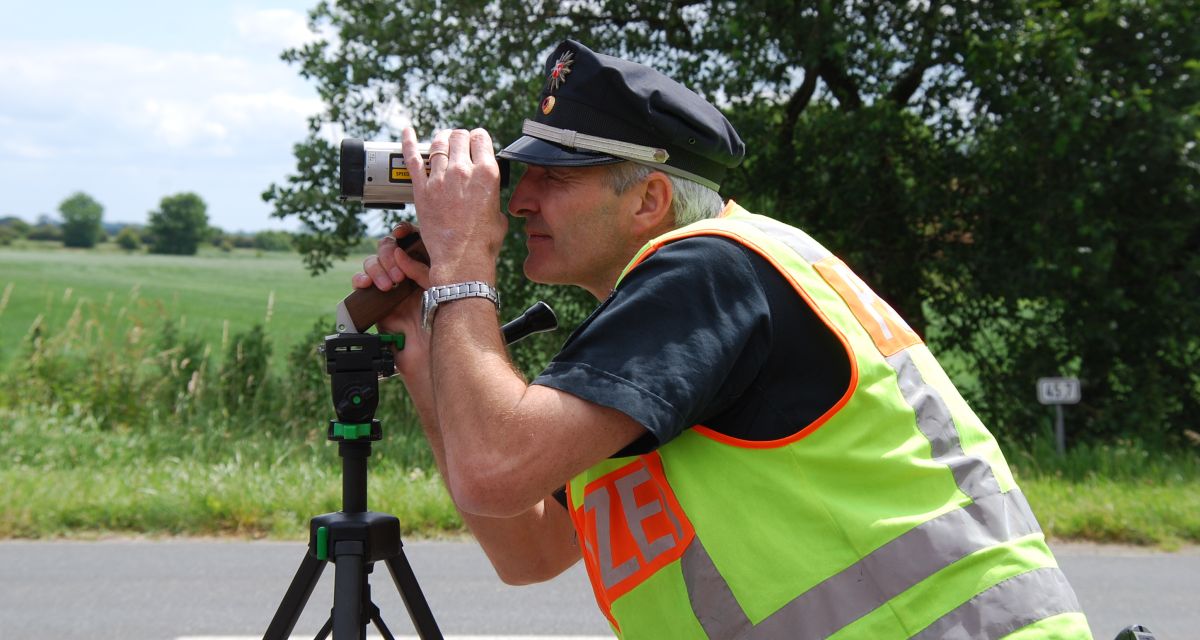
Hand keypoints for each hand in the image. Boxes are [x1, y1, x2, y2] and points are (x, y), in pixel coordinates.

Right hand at [351, 222, 432, 382]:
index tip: (402, 232)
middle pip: (389, 247)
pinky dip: (361, 279)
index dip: (405, 231)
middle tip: (399, 276)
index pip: (413, 239)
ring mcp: (391, 287)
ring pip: (374, 262)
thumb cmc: (442, 325)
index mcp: (429, 266)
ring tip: (388, 286)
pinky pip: (362, 282)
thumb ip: (420, 268)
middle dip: (389, 255)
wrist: (429, 357)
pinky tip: (366, 285)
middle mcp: (409, 274)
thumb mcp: (438, 288)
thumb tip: (399, 252)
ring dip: (377, 268)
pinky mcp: (376, 301)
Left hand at [402, 127, 506, 285]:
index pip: (481, 138)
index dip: (478, 138)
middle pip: (459, 136)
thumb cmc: (483, 243)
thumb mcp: (499, 214)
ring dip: (440, 141)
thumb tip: (488, 195)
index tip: (475, 143)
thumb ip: (493, 197)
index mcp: (487, 174)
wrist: (461, 259)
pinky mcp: (422, 188)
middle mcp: (463, 171)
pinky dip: (407, 142)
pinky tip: (407, 131)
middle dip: (459, 138)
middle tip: (458, 144)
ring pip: (437, 144)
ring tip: (441, 143)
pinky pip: (412, 158)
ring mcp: (440, 178)